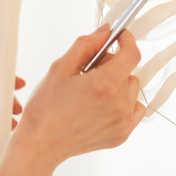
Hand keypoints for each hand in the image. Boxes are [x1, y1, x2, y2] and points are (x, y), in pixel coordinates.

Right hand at [0, 25, 145, 175]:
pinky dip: (124, 102)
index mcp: (105, 84)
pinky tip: (103, 104)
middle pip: (129, 70)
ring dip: (118, 83)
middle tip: (89, 71)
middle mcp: (119, 104)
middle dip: (112, 64)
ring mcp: (123, 122)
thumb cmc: (45, 108)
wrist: (40, 144)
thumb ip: (86, 45)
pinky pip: (134, 108)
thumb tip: (105, 31)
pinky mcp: (122, 134)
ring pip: (132, 89)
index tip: (119, 36)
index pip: (132, 53)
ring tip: (93, 90)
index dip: (126, 40)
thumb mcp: (60, 67)